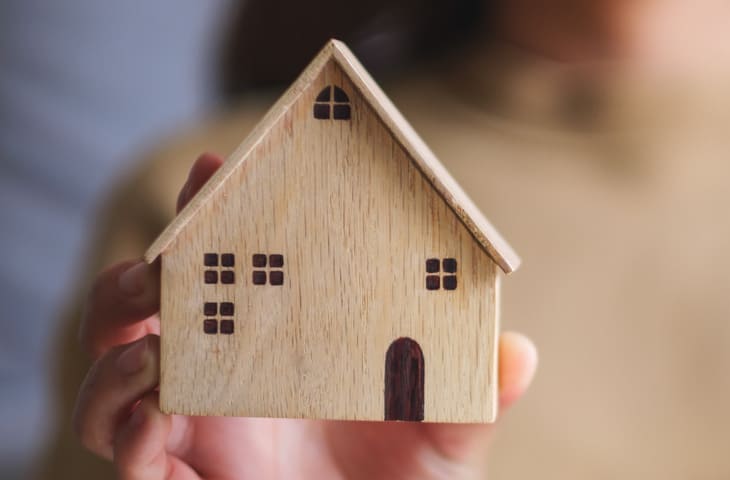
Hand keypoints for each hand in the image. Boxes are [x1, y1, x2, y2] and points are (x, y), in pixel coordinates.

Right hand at [74, 154, 538, 478]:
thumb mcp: (452, 437)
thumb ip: (478, 396)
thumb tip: (520, 352)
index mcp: (282, 348)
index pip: (226, 267)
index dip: (208, 213)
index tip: (212, 167)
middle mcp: (227, 383)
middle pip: (140, 315)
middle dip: (130, 280)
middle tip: (158, 269)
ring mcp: (197, 437)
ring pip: (111, 384)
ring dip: (114, 355)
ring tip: (153, 350)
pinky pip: (125, 460)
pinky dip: (122, 434)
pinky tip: (153, 420)